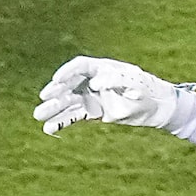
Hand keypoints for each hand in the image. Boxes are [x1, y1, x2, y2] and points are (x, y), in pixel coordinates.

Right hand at [34, 55, 191, 133]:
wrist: (157, 108)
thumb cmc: (147, 92)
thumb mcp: (134, 85)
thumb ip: (114, 81)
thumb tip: (94, 83)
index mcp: (103, 69)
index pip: (81, 67)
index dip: (68, 72)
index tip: (57, 80)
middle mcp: (94, 81)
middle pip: (70, 84)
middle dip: (56, 91)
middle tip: (43, 97)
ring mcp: (92, 97)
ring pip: (68, 102)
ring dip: (53, 108)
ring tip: (38, 115)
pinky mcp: (93, 112)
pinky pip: (74, 117)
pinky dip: (62, 122)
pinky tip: (49, 128)